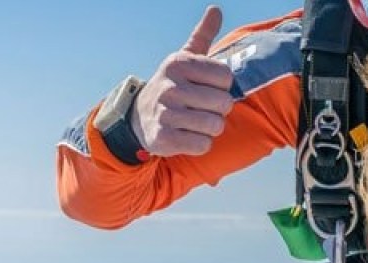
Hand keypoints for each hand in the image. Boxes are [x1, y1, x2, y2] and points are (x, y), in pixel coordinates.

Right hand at [130, 5, 234, 156]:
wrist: (141, 117)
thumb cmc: (174, 86)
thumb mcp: (185, 59)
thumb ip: (202, 35)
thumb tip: (215, 8)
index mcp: (179, 64)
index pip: (226, 76)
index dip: (221, 86)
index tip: (206, 87)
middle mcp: (170, 86)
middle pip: (224, 103)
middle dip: (218, 110)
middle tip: (201, 108)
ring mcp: (165, 113)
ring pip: (215, 125)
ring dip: (210, 128)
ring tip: (194, 122)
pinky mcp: (163, 139)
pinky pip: (202, 145)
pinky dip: (199, 144)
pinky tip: (186, 135)